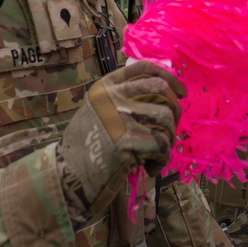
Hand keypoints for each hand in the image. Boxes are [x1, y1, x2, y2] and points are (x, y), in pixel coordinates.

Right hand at [58, 60, 184, 224]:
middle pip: (161, 89)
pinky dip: (161, 159)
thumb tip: (167, 94)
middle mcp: (112, 96)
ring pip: (165, 117)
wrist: (65, 177)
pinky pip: (161, 144)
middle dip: (174, 110)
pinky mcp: (125, 141)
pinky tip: (149, 168)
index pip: (144, 68)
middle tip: (170, 130)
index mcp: (106, 86)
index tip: (182, 92)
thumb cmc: (87, 148)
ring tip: (156, 153)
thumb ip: (125, 100)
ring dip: (168, 138)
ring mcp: (118, 117)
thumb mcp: (100, 112)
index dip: (169, 77)